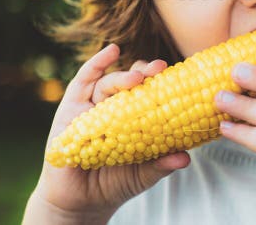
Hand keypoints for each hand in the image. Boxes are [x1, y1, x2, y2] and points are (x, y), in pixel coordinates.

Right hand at [24, 44, 189, 223]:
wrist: (81, 203)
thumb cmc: (115, 183)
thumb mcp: (143, 174)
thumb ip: (162, 164)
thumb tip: (186, 158)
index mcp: (134, 116)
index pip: (149, 91)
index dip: (161, 81)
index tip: (176, 76)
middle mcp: (114, 106)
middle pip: (130, 81)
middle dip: (145, 73)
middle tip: (160, 69)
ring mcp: (91, 106)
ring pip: (109, 82)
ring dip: (123, 76)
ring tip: (138, 77)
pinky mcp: (69, 109)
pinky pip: (82, 82)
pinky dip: (96, 64)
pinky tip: (111, 52)